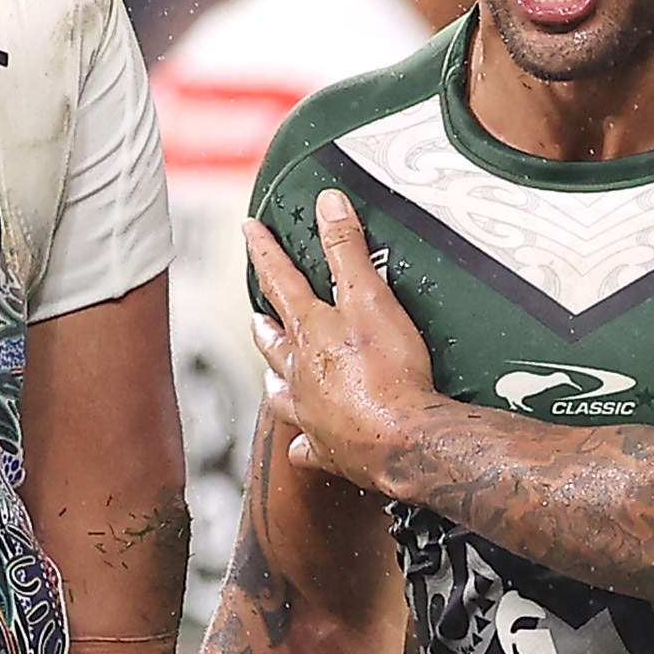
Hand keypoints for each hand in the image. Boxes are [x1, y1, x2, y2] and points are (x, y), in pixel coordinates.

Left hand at [244, 189, 442, 493]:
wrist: (404, 439)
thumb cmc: (390, 373)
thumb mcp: (371, 296)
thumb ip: (347, 249)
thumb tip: (328, 204)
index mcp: (311, 331)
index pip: (279, 279)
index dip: (265, 251)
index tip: (249, 231)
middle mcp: (301, 372)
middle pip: (274, 341)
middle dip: (265, 324)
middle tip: (256, 315)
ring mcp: (311, 413)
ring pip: (282, 392)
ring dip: (276, 380)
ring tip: (269, 375)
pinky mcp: (330, 449)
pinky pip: (309, 447)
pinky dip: (305, 443)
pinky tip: (304, 443)